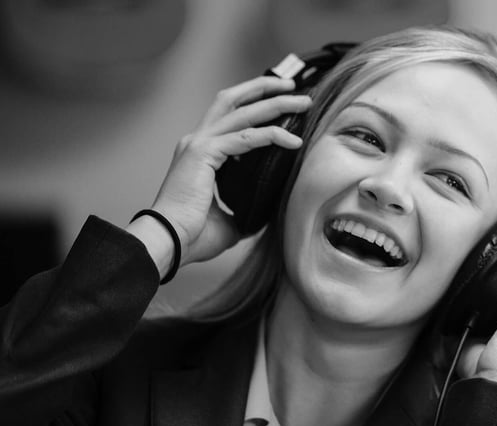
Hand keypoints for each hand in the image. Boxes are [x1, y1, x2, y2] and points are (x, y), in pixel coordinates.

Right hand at [129, 77, 311, 270]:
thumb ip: (246, 210)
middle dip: (264, 89)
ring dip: (275, 103)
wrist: (168, 242)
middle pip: (233, 100)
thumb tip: (266, 214)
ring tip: (303, 102)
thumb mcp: (229, 221)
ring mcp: (198, 143)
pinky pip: (246, 136)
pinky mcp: (203, 152)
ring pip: (242, 110)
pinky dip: (272, 135)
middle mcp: (197, 141)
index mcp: (200, 153)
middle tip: (294, 88)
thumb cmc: (192, 236)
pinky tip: (294, 141)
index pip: (229, 117)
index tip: (283, 106)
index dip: (254, 105)